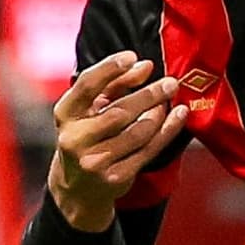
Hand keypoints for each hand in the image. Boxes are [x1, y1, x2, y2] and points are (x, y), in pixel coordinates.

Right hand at [44, 51, 188, 231]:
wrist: (79, 187)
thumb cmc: (88, 135)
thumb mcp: (91, 108)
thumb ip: (114, 84)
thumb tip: (144, 66)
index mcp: (65, 114)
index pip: (86, 86)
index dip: (110, 69)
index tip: (133, 56)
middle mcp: (75, 139)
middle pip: (119, 112)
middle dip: (148, 95)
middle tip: (170, 83)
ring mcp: (95, 161)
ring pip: (137, 133)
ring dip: (159, 113)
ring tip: (170, 99)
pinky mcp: (115, 177)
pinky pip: (149, 150)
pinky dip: (168, 131)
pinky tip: (179, 116)